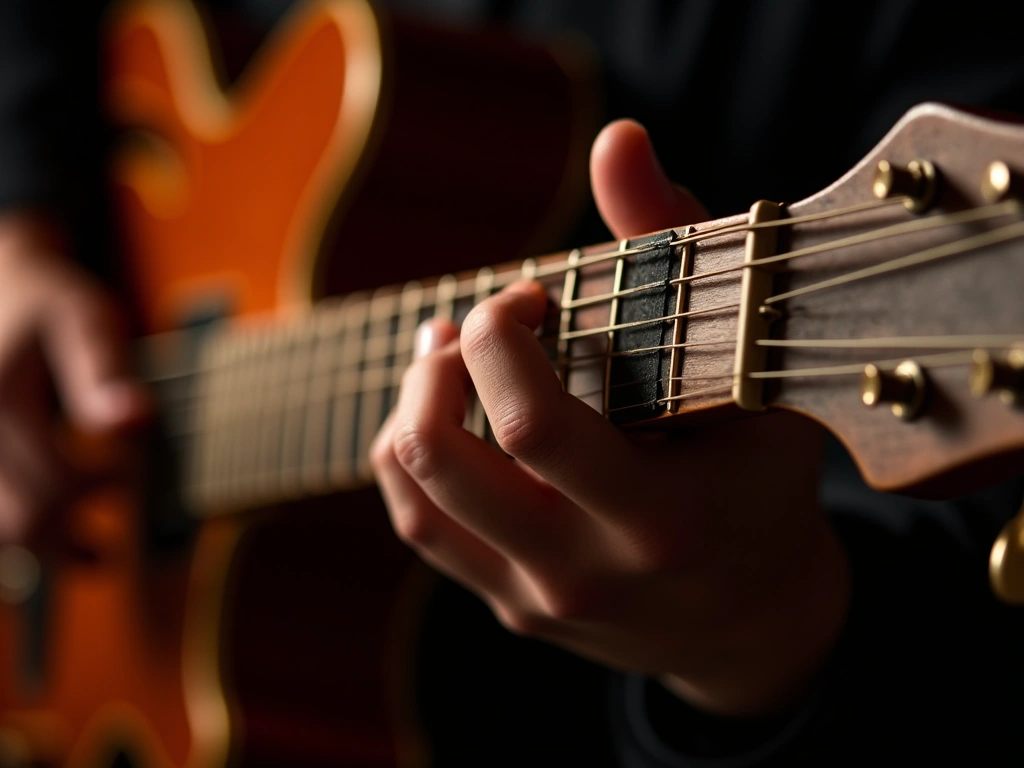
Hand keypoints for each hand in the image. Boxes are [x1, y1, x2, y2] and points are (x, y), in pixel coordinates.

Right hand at [0, 212, 148, 544]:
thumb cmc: (45, 303)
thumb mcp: (82, 319)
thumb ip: (103, 370)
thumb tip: (134, 424)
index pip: (51, 483)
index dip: (98, 489)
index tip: (126, 473)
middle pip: (18, 521)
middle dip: (71, 530)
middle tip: (112, 517)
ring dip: (45, 546)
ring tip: (95, 553)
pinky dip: (23, 529)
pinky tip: (54, 534)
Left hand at [371, 121, 848, 715]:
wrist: (754, 624)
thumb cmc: (760, 485)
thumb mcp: (746, 374)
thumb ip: (674, 255)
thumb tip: (618, 141)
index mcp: (654, 516)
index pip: (530, 424)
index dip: (502, 336)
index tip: (530, 299)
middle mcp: (582, 568)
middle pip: (439, 460)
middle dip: (435, 366)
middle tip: (475, 327)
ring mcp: (536, 597)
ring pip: (413, 500)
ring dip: (410, 408)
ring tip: (443, 360)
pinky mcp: (511, 607)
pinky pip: (423, 528)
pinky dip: (412, 458)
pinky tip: (445, 414)